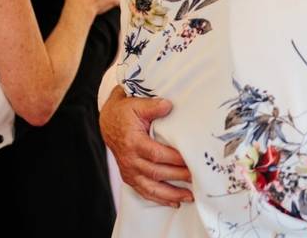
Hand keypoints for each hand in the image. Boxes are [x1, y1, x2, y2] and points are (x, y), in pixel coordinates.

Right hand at [100, 87, 192, 206]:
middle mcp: (130, 160)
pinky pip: (144, 191)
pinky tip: (175, 202)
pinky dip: (159, 198)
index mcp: (133, 142)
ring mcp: (129, 170)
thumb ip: (153, 106)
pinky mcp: (130, 176)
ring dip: (171, 193)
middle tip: (197, 177)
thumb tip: (168, 106)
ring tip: (190, 196)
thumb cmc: (125, 112)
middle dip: (178, 176)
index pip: (156, 154)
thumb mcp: (136, 104)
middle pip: (156, 172)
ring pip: (151, 187)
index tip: (191, 160)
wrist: (108, 122)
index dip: (174, 159)